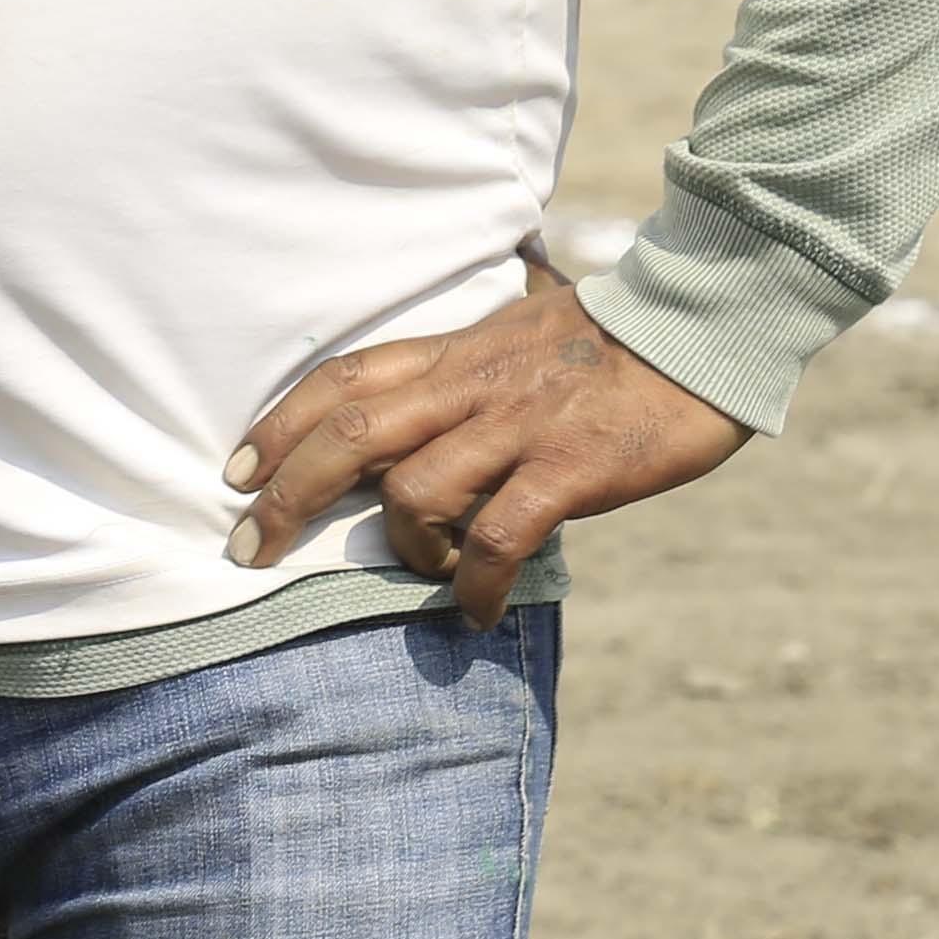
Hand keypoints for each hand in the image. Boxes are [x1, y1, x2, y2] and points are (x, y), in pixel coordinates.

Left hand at [221, 270, 746, 625]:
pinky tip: (479, 613)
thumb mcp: (523, 329)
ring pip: (414, 491)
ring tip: (426, 577)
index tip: (235, 470)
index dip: (278, 424)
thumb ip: (473, 358)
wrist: (702, 325)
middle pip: (348, 435)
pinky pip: (499, 536)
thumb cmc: (614, 335)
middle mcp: (471, 386)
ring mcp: (517, 428)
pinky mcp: (568, 467)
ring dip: (402, 550)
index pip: (343, 380)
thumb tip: (438, 376)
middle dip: (286, 494)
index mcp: (456, 353)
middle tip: (249, 547)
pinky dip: (477, 584)